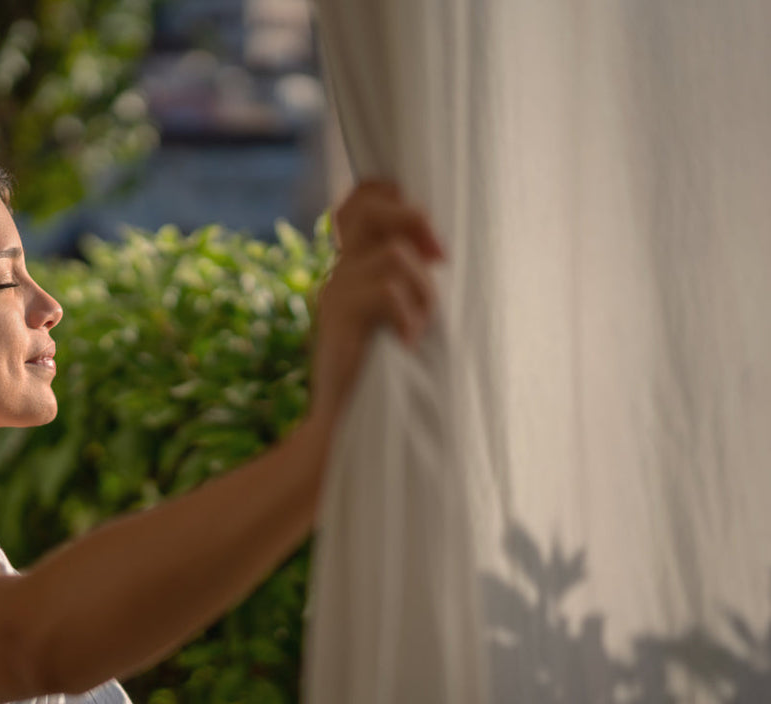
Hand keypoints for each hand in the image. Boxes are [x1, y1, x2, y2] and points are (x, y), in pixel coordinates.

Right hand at [309, 180, 444, 428]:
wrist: (350, 429)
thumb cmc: (392, 378)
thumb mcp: (407, 317)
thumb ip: (413, 280)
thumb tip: (446, 253)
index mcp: (355, 266)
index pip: (362, 199)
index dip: (393, 196)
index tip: (430, 241)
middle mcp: (340, 272)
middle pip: (368, 206)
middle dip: (414, 220)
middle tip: (441, 259)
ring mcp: (335, 293)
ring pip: (392, 255)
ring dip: (424, 289)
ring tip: (423, 328)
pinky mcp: (338, 319)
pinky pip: (387, 290)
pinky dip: (410, 315)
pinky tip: (409, 344)